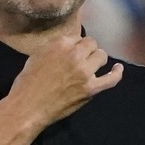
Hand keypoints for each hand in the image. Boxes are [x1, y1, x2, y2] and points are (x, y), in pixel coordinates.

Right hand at [6, 35, 123, 129]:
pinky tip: (118, 68)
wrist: (28, 106)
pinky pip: (112, 79)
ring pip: (101, 56)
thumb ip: (55, 47)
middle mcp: (75, 54)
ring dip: (97, 59)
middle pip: (91, 44)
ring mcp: (85, 72)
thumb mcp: (37, 55)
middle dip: (86, 50)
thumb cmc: (27, 82)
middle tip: (80, 60)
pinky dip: (117, 73)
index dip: (75, 45)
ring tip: (92, 65)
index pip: (77, 37)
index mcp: (60, 44)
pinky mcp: (91, 89)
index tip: (71, 52)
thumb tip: (70, 46)